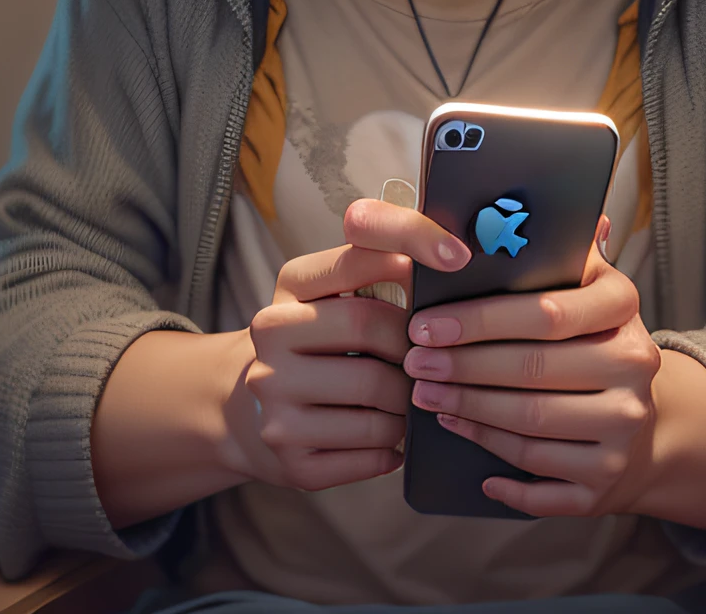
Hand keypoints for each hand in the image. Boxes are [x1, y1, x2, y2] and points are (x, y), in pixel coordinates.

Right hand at [242, 200, 469, 491]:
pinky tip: (394, 434)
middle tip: (432, 357)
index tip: (457, 257)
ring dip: (409, 401)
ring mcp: (275, 403)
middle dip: (412, 344)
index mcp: (289, 287)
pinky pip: (371, 452)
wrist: (248, 412)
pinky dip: (395, 445)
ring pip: (377, 398)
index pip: (356, 258)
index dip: (411, 246)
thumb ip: (374, 268)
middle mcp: (270, 338)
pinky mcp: (293, 460)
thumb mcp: (327, 295)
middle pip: (369, 327)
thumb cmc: (313, 344)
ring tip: (413, 399)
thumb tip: (443, 256)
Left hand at [403, 216, 663, 517]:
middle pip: (533, 369)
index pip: (547, 313)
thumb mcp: (584, 285)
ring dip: (468, 409)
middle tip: (413, 362)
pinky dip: (491, 455)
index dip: (480, 320)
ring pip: (531, 422)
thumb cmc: (590, 337)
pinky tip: (457, 433)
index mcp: (623, 306)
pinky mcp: (607, 479)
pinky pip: (537, 469)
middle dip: (462, 366)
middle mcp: (635, 366)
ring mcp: (624, 427)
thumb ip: (561, 250)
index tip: (425, 323)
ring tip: (424, 395)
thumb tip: (552, 207)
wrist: (642, 423)